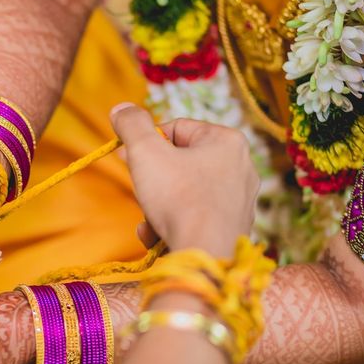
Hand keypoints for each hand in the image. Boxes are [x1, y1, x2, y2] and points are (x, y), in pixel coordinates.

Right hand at [110, 104, 258, 257]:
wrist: (205, 253)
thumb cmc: (178, 197)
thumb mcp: (145, 152)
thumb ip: (131, 125)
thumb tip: (121, 109)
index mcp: (227, 140)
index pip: (176, 129)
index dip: (147, 143)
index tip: (130, 159)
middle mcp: (242, 166)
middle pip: (181, 162)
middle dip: (154, 181)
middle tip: (141, 193)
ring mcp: (241, 199)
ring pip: (186, 192)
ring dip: (160, 206)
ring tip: (151, 222)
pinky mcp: (235, 226)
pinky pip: (197, 216)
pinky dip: (176, 223)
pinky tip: (162, 237)